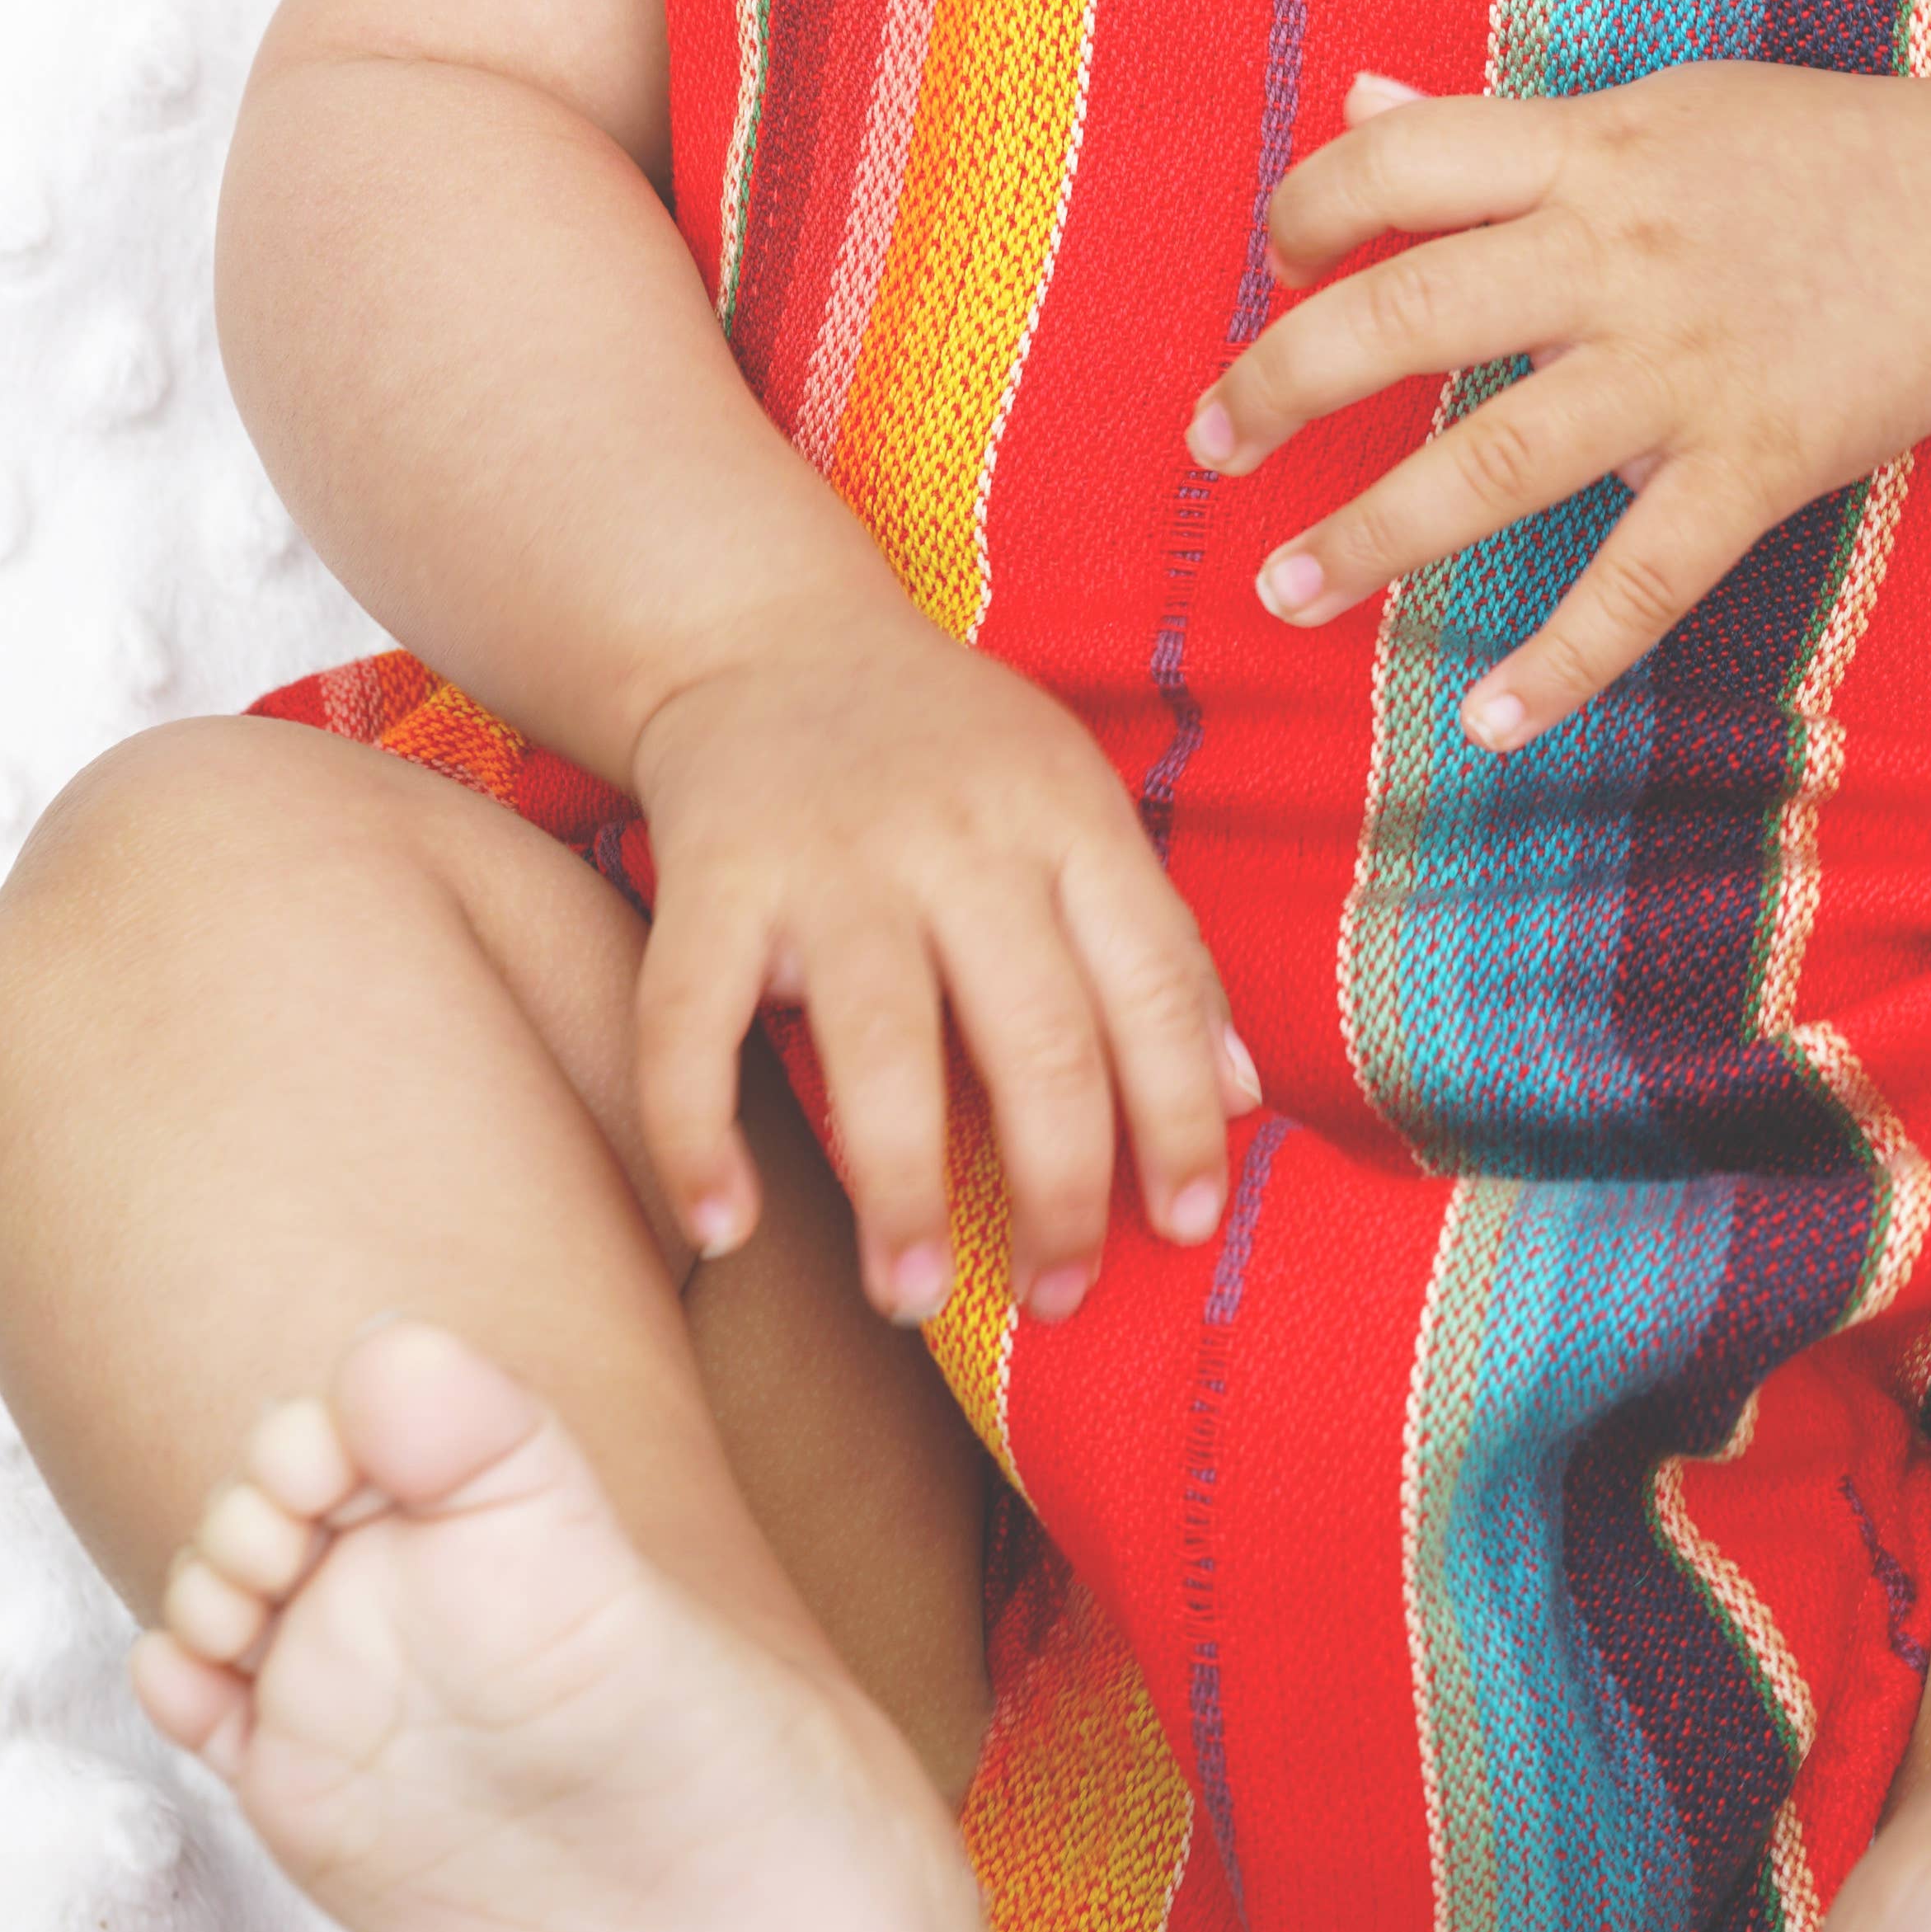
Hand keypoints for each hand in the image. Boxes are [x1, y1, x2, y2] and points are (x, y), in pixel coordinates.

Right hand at [625, 616, 1257, 1335]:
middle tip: (1059, 1295)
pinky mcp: (711, 875)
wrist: (768, 635)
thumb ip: (1155, 944)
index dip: (1178, 1120)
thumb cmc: (949, 749)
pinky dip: (697, 1131)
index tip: (1183, 1230)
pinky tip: (724, 1225)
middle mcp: (958, 837)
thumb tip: (1239, 1098)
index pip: (1151, 987)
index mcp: (1065, 819)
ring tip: (913, 1296)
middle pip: (1034, 1032)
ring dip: (900, 1187)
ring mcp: (829, 856)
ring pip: (880, 1040)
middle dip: (1058, 1187)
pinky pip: (691, 1021)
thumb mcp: (1075, 806)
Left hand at [1188, 64, 1930, 748]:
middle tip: (1207, 444)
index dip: (1311, 212)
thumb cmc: (1812, 155)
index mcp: (1587, 152)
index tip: (1273, 264)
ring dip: (1375, 534)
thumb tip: (1355, 104)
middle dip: (1284, 384)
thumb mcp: (1653, 109)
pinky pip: (1640, 577)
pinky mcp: (1754, 463)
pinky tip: (1488, 721)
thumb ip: (1497, 125)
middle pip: (1409, 316)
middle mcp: (1616, 256)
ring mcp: (1683, 367)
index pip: (1401, 167)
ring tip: (1285, 588)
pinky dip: (1563, 659)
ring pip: (1496, 460)